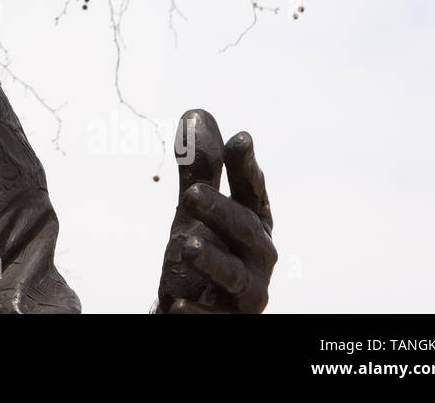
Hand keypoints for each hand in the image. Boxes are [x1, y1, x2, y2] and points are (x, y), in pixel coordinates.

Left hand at [156, 109, 275, 312]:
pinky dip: (197, 312)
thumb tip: (198, 114)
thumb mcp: (197, 209)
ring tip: (183, 245)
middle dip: (222, 211)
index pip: (253, 192)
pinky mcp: (226, 321)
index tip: (240, 138)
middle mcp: (257, 258)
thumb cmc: (206, 252)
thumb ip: (199, 168)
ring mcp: (245, 294)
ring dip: (211, 260)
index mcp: (253, 224)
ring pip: (235, 277)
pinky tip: (177, 302)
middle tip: (191, 194)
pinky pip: (212, 318)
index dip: (247, 167)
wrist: (197, 310)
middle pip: (246, 231)